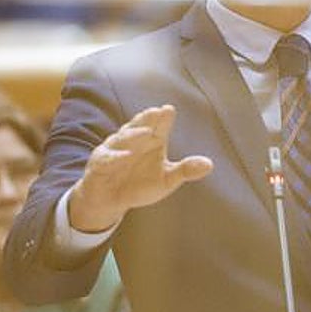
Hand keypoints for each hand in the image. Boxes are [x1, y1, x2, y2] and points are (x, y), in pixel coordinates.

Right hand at [69, 105, 212, 231]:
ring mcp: (115, 151)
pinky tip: (125, 157)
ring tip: (145, 133)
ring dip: (133, 135)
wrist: (112, 201)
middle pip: (140, 127)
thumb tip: (209, 165)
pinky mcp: (101, 164)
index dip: (164, 119)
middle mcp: (133, 142)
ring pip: (122, 139)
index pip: (159, 127)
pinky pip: (107, 159)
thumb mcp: (167, 180)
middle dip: (148, 119)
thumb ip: (185, 171)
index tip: (169, 109)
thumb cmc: (141, 185)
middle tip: (157, 112)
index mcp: (152, 142)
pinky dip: (115, 157)